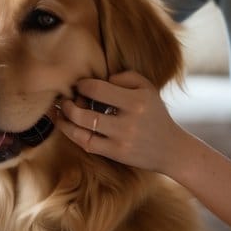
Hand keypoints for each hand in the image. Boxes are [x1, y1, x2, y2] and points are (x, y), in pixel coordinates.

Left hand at [58, 71, 186, 174]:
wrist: (171, 149)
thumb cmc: (155, 114)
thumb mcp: (148, 88)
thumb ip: (125, 76)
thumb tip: (100, 80)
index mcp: (137, 101)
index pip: (98, 89)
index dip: (82, 85)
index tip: (79, 85)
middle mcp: (128, 121)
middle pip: (85, 112)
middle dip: (69, 104)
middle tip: (65, 100)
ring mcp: (121, 140)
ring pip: (82, 130)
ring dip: (65, 120)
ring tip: (60, 112)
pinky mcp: (116, 154)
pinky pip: (87, 144)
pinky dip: (73, 134)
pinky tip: (67, 127)